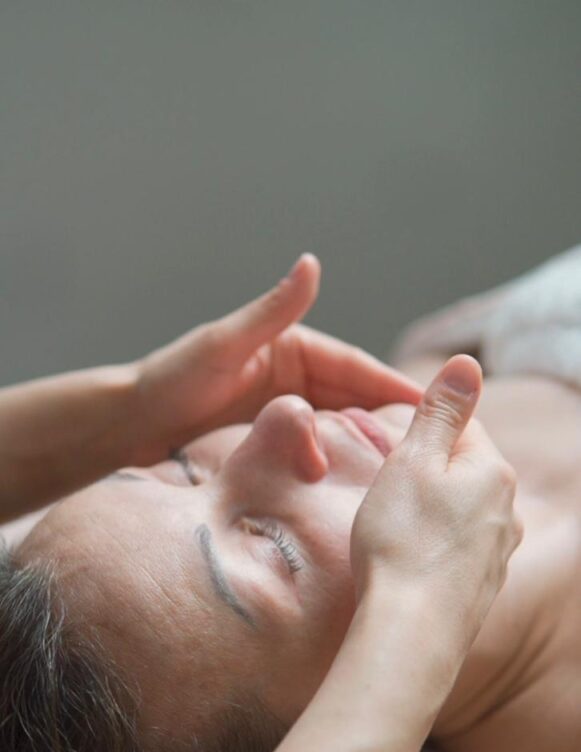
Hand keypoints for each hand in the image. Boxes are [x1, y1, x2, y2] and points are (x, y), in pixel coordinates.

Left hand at [129, 254, 423, 463]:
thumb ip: (272, 311)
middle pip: (356, 400)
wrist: (132, 425)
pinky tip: (361, 486)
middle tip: (433, 449)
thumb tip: (311, 264)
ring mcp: (287, 410)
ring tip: (406, 473)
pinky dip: (341, 462)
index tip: (432, 406)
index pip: (355, 366)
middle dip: (391, 421)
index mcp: (291, 347)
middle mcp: (295, 376)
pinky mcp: (274, 439)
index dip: (392, 386)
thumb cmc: (172, 379)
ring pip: (341, 427)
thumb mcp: (224, 344)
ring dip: (369, 446)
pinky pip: (318, 449)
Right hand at [351, 354, 523, 686]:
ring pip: (461, 514)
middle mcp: (508, 512)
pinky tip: (406, 563)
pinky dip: (432, 550)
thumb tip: (468, 362)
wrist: (410, 633)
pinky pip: (456, 553)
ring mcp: (499, 555)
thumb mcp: (412, 460)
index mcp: (493, 471)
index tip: (388, 450)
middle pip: (463, 471)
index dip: (419, 432)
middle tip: (384, 492)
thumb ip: (441, 411)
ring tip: (392, 530)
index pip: (461, 427)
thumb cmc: (403, 542)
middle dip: (426, 473)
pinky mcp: (482, 590)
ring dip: (430, 514)